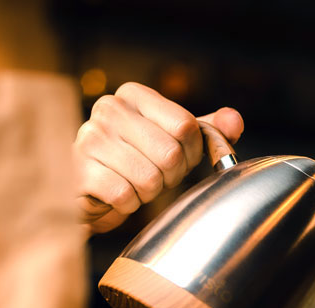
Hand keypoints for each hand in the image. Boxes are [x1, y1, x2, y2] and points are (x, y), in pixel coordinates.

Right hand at [74, 82, 243, 232]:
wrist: (91, 190)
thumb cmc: (138, 161)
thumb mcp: (175, 140)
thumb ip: (207, 130)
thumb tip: (234, 121)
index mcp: (133, 95)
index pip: (187, 126)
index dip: (192, 153)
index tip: (179, 158)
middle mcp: (108, 109)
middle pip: (171, 154)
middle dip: (171, 176)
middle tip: (154, 176)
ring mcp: (90, 138)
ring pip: (150, 179)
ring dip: (149, 192)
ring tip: (133, 183)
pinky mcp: (80, 171)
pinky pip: (126, 197)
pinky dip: (128, 205)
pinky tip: (116, 195)